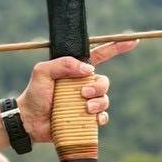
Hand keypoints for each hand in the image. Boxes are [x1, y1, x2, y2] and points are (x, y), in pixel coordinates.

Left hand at [14, 40, 133, 141]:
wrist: (28, 120)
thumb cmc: (34, 94)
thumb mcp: (42, 72)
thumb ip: (62, 64)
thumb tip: (89, 69)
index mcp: (75, 71)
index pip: (99, 55)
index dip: (116, 47)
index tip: (132, 41)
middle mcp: (83, 85)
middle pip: (104, 82)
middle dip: (98, 87)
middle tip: (83, 93)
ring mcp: (86, 102)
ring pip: (105, 100)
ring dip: (98, 103)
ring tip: (84, 107)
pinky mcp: (86, 118)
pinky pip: (102, 117)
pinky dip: (99, 118)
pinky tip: (91, 118)